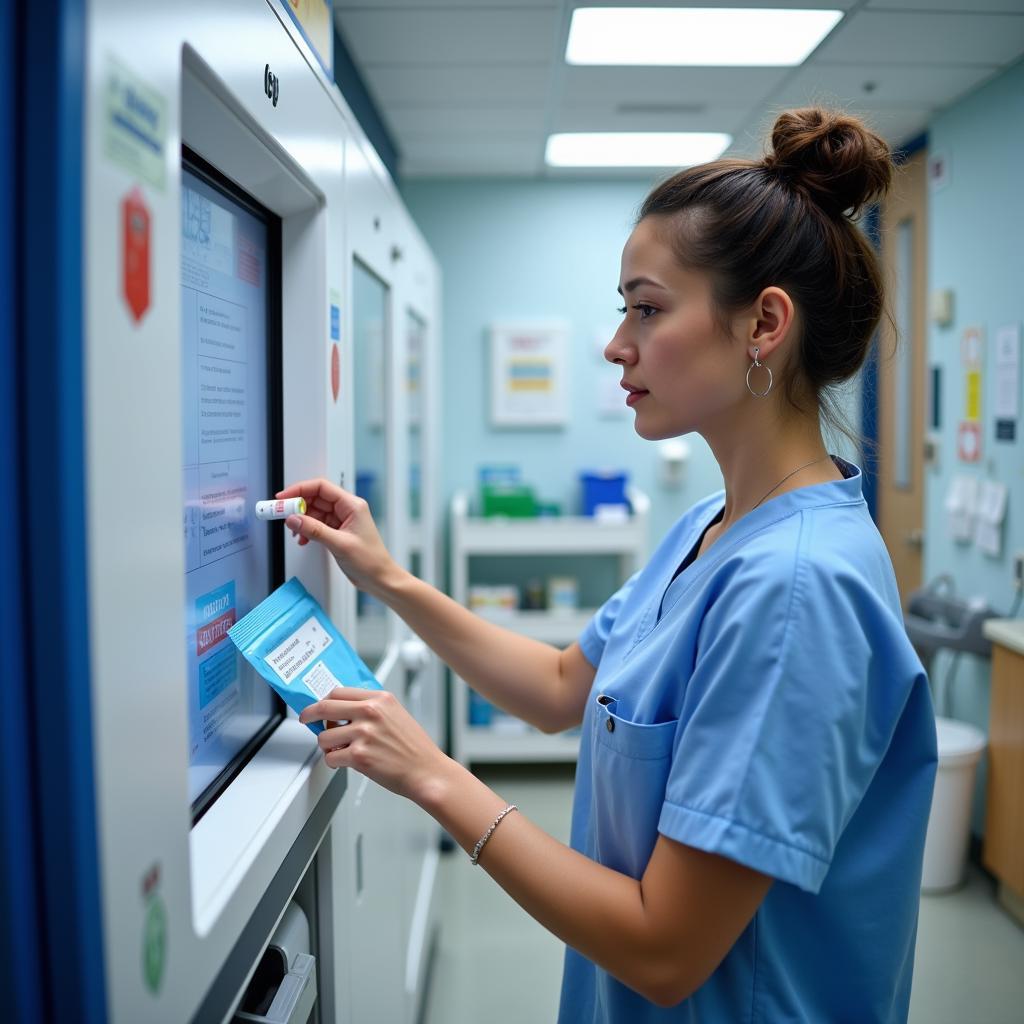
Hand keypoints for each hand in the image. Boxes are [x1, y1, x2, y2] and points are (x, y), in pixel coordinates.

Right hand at [276, 478, 401, 596]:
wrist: (380, 578)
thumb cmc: (371, 561)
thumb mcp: (339, 544)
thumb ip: (314, 530)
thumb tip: (294, 519)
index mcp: (352, 505)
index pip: (321, 487)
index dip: (300, 489)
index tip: (283, 498)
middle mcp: (347, 509)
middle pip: (316, 498)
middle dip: (297, 506)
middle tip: (282, 515)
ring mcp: (342, 520)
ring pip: (315, 512)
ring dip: (302, 520)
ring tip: (294, 531)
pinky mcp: (338, 532)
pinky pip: (317, 524)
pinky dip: (307, 530)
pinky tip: (303, 539)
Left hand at [299, 686, 451, 803]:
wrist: (427, 772)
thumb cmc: (414, 748)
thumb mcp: (396, 715)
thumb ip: (371, 708)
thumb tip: (343, 709)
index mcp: (380, 699)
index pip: (339, 692)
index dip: (323, 700)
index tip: (317, 706)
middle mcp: (371, 712)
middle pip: (324, 707)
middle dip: (309, 715)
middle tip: (306, 720)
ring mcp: (364, 733)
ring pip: (324, 737)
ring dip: (326, 746)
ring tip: (339, 750)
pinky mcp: (359, 756)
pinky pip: (331, 758)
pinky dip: (334, 762)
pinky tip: (345, 762)